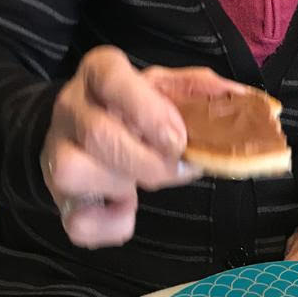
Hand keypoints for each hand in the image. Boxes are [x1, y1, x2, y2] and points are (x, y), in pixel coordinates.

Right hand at [41, 46, 241, 248]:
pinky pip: (74, 219)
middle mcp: (71, 106)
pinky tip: (125, 209)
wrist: (81, 126)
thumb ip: (201, 90)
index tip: (178, 138)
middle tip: (176, 169)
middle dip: (148, 162)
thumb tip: (242, 99)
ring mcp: (56, 149)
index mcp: (101, 71)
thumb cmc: (134, 105)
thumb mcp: (165, 87)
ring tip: (139, 182)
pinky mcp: (55, 192)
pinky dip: (108, 225)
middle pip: (99, 135)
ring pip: (74, 172)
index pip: (114, 79)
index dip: (149, 111)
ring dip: (121, 186)